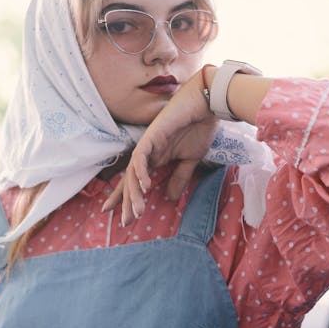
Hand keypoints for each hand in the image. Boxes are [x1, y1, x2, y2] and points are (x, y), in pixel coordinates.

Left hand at [102, 69, 216, 224]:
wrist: (207, 105)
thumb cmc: (199, 127)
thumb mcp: (190, 160)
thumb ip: (179, 178)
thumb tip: (169, 198)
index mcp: (155, 158)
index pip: (136, 182)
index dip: (127, 199)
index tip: (121, 218)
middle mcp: (147, 152)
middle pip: (130, 181)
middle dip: (126, 202)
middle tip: (125, 222)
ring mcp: (148, 143)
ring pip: (133, 172)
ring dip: (134, 192)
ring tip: (136, 211)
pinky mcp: (152, 135)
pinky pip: (141, 156)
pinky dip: (141, 172)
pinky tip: (144, 186)